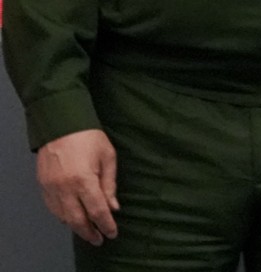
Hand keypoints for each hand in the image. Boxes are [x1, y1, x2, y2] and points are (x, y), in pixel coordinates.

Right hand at [36, 129, 118, 244]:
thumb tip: (113, 207)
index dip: (106, 225)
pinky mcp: (43, 186)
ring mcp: (51, 188)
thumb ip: (110, 184)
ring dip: (76, 226)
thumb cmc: (89, 137)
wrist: (61, 124)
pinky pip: (53, 208)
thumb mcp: (108, 157)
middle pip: (77, 219)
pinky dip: (63, 216)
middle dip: (90, 232)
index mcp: (84, 180)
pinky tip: (72, 218)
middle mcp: (65, 188)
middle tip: (99, 239)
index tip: (112, 233)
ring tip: (88, 231)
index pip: (97, 211)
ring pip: (63, 217)